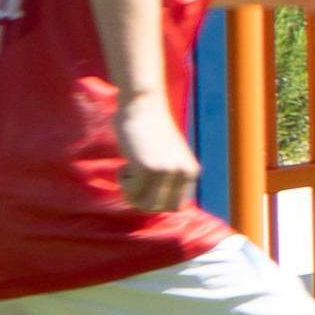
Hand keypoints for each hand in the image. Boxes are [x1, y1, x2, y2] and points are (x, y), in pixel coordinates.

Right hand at [110, 90, 199, 215]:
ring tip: (131, 169)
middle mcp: (183, 174)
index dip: (154, 199)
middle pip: (158, 208)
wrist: (142, 106)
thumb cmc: (150, 132)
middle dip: (141, 198)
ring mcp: (166, 172)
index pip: (173, 206)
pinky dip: (123, 180)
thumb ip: (169, 180)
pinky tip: (127, 161)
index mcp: (191, 173)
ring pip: (144, 204)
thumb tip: (158, 207)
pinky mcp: (147, 168)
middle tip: (134, 177)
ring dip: (131, 192)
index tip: (146, 182)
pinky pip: (130, 192)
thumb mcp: (169, 159)